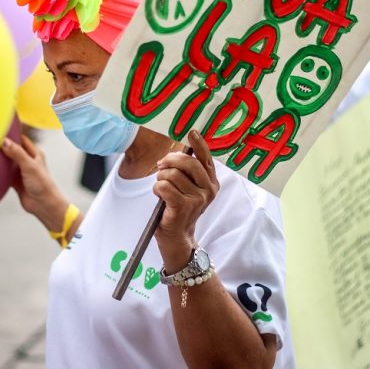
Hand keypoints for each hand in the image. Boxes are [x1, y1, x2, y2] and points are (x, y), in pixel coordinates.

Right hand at [1, 134, 65, 230]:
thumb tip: (4, 141)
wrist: (43, 205)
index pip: (22, 139)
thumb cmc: (42, 185)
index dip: (12, 134)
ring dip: (1, 159)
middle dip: (4, 146)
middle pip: (13, 150)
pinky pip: (5, 174)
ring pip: (8, 162)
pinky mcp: (16, 181)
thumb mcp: (29, 166)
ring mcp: (21, 172)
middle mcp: (28, 161)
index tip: (0, 130)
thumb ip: (17, 153)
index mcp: (35, 154)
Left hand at [153, 130, 218, 273]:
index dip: (198, 143)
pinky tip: (160, 197)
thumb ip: (187, 171)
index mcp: (211, 182)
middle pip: (187, 162)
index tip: (191, 132)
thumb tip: (177, 150)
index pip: (206, 158)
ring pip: (171, 174)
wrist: (177, 237)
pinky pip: (164, 186)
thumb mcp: (188, 188)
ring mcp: (198, 199)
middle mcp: (208, 190)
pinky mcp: (183, 206)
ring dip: (160, 179)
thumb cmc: (179, 209)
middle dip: (169, 161)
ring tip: (162, 188)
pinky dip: (157, 189)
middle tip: (161, 166)